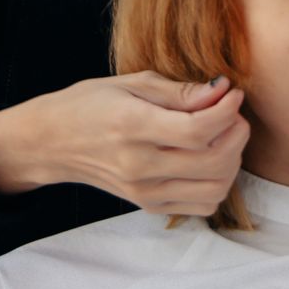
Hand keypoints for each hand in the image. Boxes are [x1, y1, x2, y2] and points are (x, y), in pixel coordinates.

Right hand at [0, 72, 248, 215]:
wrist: (52, 142)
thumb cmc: (89, 103)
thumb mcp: (130, 83)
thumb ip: (178, 91)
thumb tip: (222, 92)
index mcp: (132, 127)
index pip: (197, 130)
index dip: (227, 111)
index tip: (233, 92)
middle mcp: (139, 166)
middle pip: (214, 162)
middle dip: (236, 133)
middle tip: (232, 112)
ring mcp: (145, 192)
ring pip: (215, 188)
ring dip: (232, 160)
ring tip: (223, 135)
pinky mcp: (149, 205)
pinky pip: (202, 204)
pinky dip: (217, 183)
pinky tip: (207, 158)